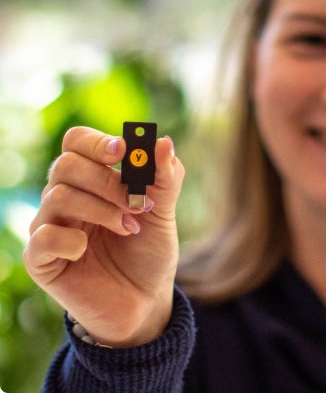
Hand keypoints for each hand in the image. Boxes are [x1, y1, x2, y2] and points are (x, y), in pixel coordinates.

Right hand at [23, 126, 184, 347]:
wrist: (145, 301)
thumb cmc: (149, 251)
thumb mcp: (163, 211)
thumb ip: (166, 178)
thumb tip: (164, 142)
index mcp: (91, 179)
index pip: (77, 142)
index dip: (97, 142)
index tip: (123, 151)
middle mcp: (66, 197)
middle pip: (67, 165)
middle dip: (108, 181)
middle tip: (137, 204)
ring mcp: (51, 226)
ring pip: (58, 196)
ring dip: (102, 210)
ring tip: (129, 228)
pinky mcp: (42, 260)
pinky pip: (44, 236)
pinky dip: (71, 240)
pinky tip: (88, 251)